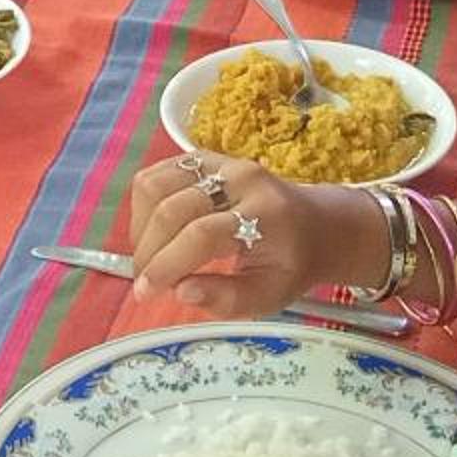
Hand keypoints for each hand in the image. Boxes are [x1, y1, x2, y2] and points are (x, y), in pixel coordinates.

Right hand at [126, 154, 375, 318]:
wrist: (315, 226)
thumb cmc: (291, 265)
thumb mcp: (270, 296)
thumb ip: (226, 299)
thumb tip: (180, 292)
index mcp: (265, 215)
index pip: (201, 235)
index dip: (166, 265)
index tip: (146, 293)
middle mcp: (242, 179)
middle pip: (172, 209)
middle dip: (148, 251)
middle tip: (145, 281)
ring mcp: (221, 162)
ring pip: (155, 185)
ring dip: (141, 227)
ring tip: (150, 256)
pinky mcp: (204, 157)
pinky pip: (156, 174)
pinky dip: (143, 206)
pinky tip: (153, 232)